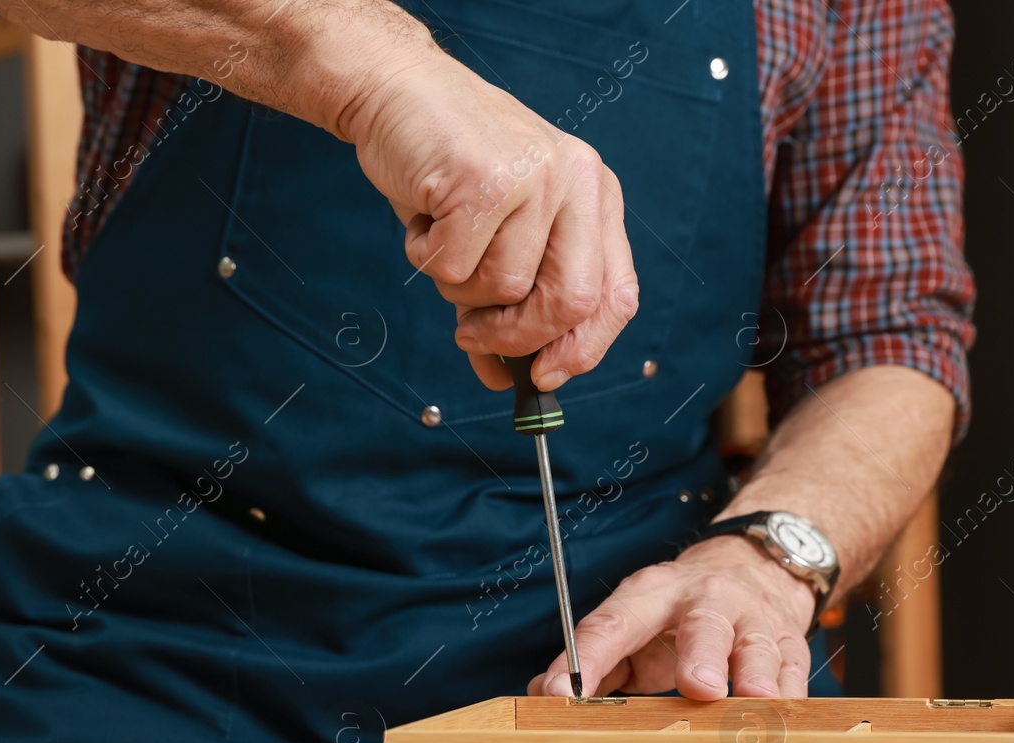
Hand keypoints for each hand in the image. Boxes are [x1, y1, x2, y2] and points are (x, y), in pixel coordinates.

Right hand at [346, 42, 638, 391]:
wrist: (397, 92)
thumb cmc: (450, 168)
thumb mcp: (497, 235)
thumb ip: (512, 304)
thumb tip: (506, 379)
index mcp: (597, 196)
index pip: (616, 296)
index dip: (582, 349)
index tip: (543, 377)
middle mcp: (579, 182)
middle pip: (568, 304)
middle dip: (514, 337)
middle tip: (472, 335)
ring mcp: (535, 177)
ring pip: (502, 289)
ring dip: (457, 288)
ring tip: (443, 239)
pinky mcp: (484, 180)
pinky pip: (453, 266)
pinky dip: (426, 257)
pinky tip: (424, 218)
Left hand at [528, 535, 818, 699]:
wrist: (753, 569)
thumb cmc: (679, 614)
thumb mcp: (633, 622)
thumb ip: (594, 659)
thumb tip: (543, 694)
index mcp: (653, 595)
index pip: (613, 624)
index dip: (587, 659)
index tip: (562, 693)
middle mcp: (706, 600)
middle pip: (704, 623)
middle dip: (701, 654)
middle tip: (697, 686)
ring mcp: (753, 620)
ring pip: (758, 646)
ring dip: (757, 674)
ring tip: (757, 698)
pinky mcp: (791, 644)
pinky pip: (795, 670)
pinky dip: (792, 696)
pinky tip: (786, 714)